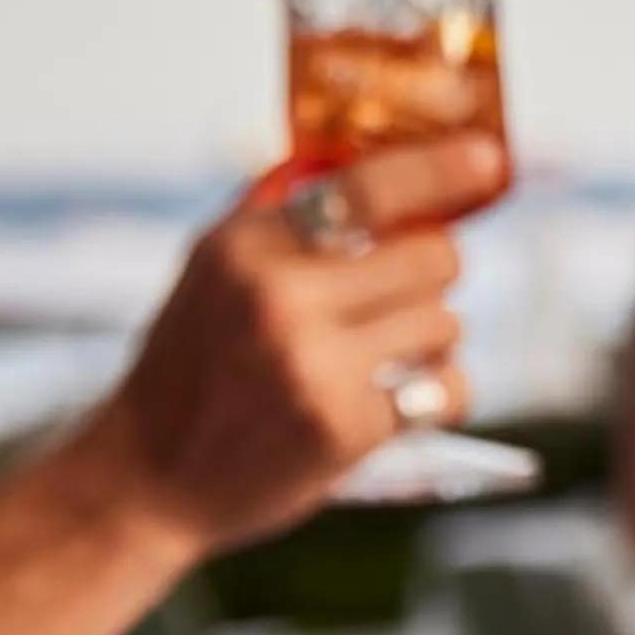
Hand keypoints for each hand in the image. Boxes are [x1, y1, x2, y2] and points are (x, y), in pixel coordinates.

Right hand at [73, 134, 503, 558]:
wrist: (147, 477)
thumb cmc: (191, 366)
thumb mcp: (212, 269)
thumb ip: (281, 213)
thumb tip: (366, 157)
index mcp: (245, 246)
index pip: (367, 186)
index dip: (440, 168)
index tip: (487, 157)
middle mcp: (278, 297)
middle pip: (433, 255)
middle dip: (434, 271)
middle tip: (404, 291)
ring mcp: (315, 365)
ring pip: (446, 323)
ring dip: (432, 338)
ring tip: (386, 354)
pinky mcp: (347, 428)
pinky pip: (447, 389)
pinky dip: (442, 393)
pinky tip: (406, 396)